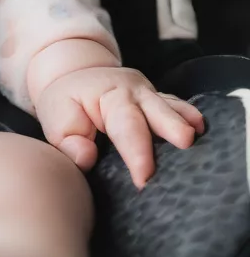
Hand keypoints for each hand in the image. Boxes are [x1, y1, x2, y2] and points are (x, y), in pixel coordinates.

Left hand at [34, 66, 203, 187]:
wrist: (76, 77)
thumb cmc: (67, 103)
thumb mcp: (56, 117)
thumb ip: (67, 139)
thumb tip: (85, 157)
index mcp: (107, 96)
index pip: (125, 127)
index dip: (136, 153)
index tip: (144, 179)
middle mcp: (133, 92)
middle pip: (156, 109)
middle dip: (171, 125)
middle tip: (185, 141)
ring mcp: (150, 95)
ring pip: (171, 106)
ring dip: (185, 120)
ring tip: (198, 133)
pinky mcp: (159, 101)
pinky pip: (176, 106)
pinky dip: (188, 116)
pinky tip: (201, 127)